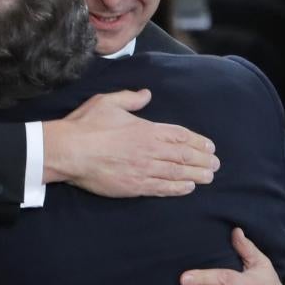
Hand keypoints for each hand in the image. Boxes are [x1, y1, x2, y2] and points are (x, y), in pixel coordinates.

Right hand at [43, 89, 218, 196]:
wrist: (68, 151)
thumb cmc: (86, 125)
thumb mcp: (108, 102)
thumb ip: (130, 99)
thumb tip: (146, 94)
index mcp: (145, 129)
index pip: (180, 135)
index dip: (197, 141)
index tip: (210, 146)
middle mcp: (149, 150)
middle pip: (183, 156)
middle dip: (202, 160)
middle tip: (215, 164)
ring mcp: (142, 170)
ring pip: (177, 174)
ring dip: (196, 175)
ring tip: (209, 177)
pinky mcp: (133, 186)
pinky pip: (161, 188)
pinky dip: (177, 189)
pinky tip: (188, 188)